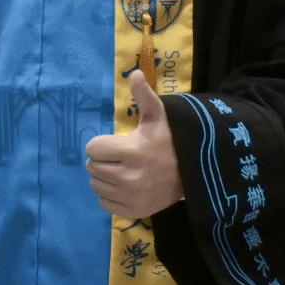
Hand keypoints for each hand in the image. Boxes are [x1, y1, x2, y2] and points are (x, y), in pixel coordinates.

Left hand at [86, 71, 184, 218]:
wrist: (193, 172)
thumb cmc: (169, 140)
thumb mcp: (158, 115)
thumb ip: (144, 95)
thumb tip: (135, 73)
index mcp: (131, 151)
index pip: (92, 149)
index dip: (101, 144)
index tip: (116, 143)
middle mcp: (129, 177)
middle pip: (92, 167)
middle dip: (102, 160)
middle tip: (119, 157)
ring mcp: (131, 196)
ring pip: (96, 185)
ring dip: (104, 177)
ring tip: (122, 170)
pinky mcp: (135, 211)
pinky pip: (104, 203)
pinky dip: (110, 195)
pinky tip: (124, 186)